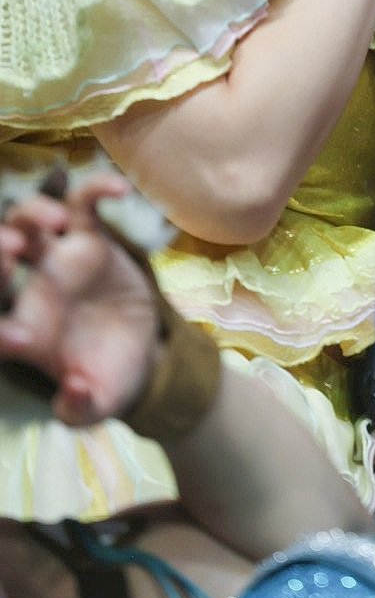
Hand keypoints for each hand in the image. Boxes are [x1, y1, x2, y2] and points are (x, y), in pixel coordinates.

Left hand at [0, 174, 160, 426]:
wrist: (138, 355)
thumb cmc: (106, 382)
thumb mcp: (96, 406)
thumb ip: (79, 409)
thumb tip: (72, 393)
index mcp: (23, 332)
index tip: (23, 340)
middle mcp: (32, 290)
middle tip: (14, 250)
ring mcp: (60, 259)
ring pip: (28, 221)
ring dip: (31, 213)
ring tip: (56, 221)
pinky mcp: (91, 240)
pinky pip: (85, 203)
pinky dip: (97, 189)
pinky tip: (121, 191)